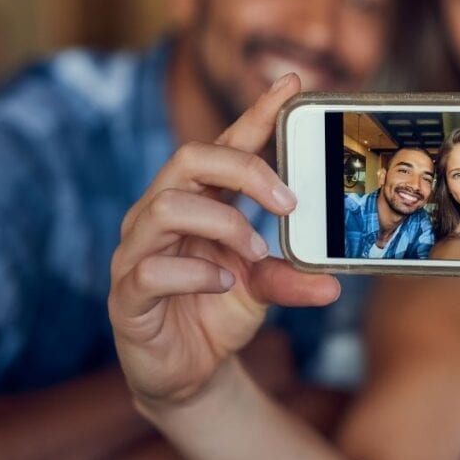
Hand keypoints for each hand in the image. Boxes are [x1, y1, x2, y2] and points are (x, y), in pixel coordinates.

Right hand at [109, 73, 339, 411]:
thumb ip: (292, 276)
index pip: (224, 145)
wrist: (187, 373)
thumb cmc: (218, 311)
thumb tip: (332, 282)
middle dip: (243, 169)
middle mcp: (160, 214)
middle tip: (289, 202)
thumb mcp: (263, 289)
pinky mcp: (126, 293)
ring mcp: (137, 250)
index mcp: (197, 200)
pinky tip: (223, 284)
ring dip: (224, 224)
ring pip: (167, 206)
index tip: (291, 85)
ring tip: (256, 253)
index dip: (256, 113)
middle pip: (189, 158)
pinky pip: (150, 269)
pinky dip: (196, 273)